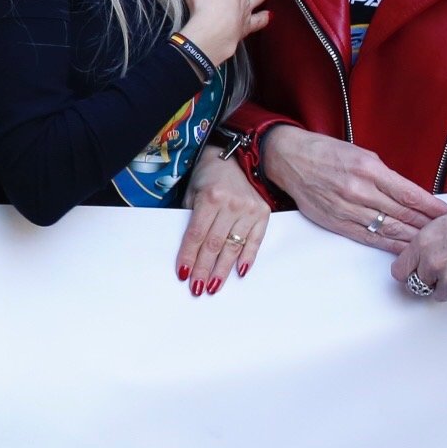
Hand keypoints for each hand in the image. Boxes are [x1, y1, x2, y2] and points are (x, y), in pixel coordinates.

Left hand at [174, 147, 267, 294]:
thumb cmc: (207, 178)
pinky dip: (247, 258)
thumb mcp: (192, 193)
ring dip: (223, 270)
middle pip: (214, 245)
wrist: (233, 158)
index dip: (189, 256)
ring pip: (233, 247)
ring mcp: (250, 209)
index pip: (196, 235)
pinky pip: (255, 241)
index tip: (183, 274)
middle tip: (197, 288)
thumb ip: (190, 218)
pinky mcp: (263, 213)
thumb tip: (188, 251)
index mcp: (210, 198)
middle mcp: (232, 204)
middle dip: (204, 269)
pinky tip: (239, 272)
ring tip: (214, 286)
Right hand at [259, 125, 446, 250]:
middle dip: (427, 224)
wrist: (288, 159)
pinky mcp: (336, 221)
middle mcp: (358, 190)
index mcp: (368, 169)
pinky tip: (403, 248)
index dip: (432, 207)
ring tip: (430, 242)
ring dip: (412, 237)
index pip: (410, 194)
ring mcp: (346, 208)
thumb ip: (385, 176)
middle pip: (402, 213)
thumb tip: (410, 195)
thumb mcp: (361, 154)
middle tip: (445, 231)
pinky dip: (388, 244)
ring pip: (388, 228)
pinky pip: (368, 237)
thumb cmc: (324, 153)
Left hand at [394, 188, 446, 300]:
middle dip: (430, 279)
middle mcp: (434, 264)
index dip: (408, 272)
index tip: (413, 273)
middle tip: (446, 269)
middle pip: (419, 285)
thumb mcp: (443, 223)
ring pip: (441, 294)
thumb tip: (423, 257)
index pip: (400, 272)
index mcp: (423, 245)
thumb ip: (428, 244)